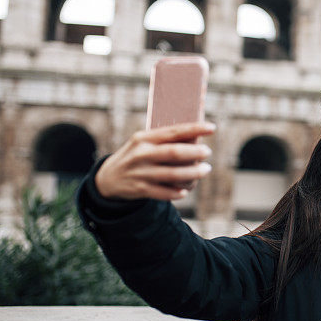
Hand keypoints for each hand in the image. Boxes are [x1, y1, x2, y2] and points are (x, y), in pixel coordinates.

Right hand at [95, 122, 214, 200]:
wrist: (108, 179)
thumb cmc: (136, 156)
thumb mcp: (144, 143)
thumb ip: (166, 141)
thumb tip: (197, 138)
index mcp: (144, 138)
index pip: (173, 131)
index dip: (194, 129)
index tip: (212, 127)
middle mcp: (142, 154)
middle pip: (173, 153)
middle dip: (195, 152)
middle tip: (208, 152)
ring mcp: (140, 173)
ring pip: (172, 174)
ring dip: (192, 173)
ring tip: (205, 170)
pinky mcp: (140, 189)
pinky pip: (163, 193)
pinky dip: (176, 192)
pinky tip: (185, 190)